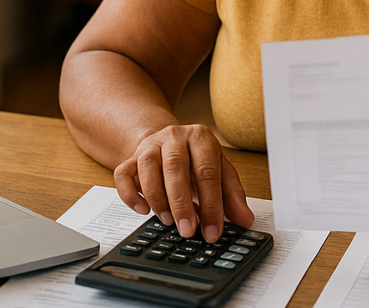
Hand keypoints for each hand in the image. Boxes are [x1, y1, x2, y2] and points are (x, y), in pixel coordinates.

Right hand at [114, 124, 253, 241]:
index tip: (213, 231)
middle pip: (176, 168)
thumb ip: (232, 195)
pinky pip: (123, 174)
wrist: (167, 141)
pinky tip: (143, 210)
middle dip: (182, 204)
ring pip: (148, 168)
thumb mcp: (220, 171)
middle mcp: (174, 137)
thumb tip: (245, 220)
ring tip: (168, 221)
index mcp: (201, 137)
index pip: (208, 172)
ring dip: (158, 198)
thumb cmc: (196, 160)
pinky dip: (130, 194)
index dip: (211, 204)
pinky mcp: (130, 158)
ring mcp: (150, 145)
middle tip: (188, 231)